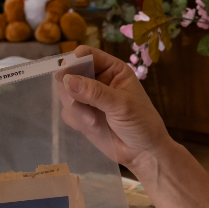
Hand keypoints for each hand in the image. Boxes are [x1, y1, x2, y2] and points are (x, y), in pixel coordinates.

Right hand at [54, 46, 172, 171]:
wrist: (144, 152)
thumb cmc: (141, 122)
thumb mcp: (122, 105)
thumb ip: (95, 92)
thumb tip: (67, 80)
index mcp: (112, 69)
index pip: (86, 55)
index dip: (73, 61)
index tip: (65, 74)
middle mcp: (98, 80)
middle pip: (69, 73)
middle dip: (71, 90)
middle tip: (78, 103)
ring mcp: (88, 98)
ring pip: (65, 94)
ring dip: (76, 108)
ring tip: (93, 122)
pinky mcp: (82, 115)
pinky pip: (67, 112)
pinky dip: (76, 120)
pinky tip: (93, 128)